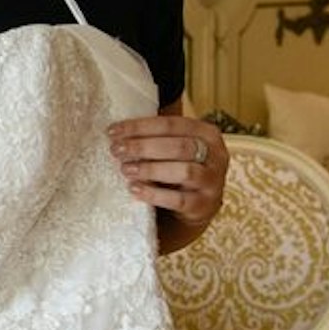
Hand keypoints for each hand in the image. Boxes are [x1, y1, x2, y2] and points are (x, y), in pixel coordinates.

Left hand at [107, 112, 225, 233]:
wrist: (198, 203)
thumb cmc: (180, 166)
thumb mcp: (175, 147)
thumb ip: (155, 137)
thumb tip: (117, 132)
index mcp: (206, 133)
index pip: (172, 124)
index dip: (140, 127)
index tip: (113, 132)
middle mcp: (216, 155)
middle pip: (179, 147)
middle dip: (143, 147)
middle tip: (116, 150)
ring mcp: (213, 182)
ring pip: (184, 172)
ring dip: (151, 169)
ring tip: (126, 169)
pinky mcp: (204, 205)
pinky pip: (179, 200)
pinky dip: (155, 194)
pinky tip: (135, 189)